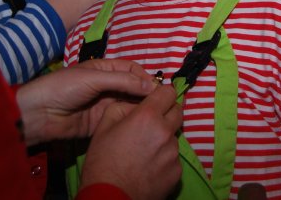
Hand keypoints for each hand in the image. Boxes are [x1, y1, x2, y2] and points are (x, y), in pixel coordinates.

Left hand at [16, 59, 155, 145]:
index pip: (132, 69)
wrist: (39, 114)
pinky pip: (121, 120)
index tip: (158, 89)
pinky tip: (142, 125)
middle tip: (162, 105)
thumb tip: (152, 86)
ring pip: (129, 104)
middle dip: (147, 94)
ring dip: (141, 108)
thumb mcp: (94, 78)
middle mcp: (107, 86)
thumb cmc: (64, 88)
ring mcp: (104, 104)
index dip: (146, 77)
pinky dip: (132, 121)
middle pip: (133, 87)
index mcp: (104, 69)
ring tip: (155, 116)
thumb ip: (123, 80)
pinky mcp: (101, 122)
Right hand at [80, 85, 182, 199]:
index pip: (169, 91)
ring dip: (164, 137)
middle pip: (178, 111)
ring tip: (145, 150)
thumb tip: (136, 103)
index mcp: (148, 116)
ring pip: (174, 136)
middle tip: (151, 123)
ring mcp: (173, 153)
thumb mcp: (104, 125)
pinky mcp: (177, 171)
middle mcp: (165, 131)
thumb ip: (123, 106)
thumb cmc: (103, 161)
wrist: (110, 197)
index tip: (156, 99)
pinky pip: (174, 157)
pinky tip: (149, 165)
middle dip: (166, 112)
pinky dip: (164, 158)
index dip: (162, 93)